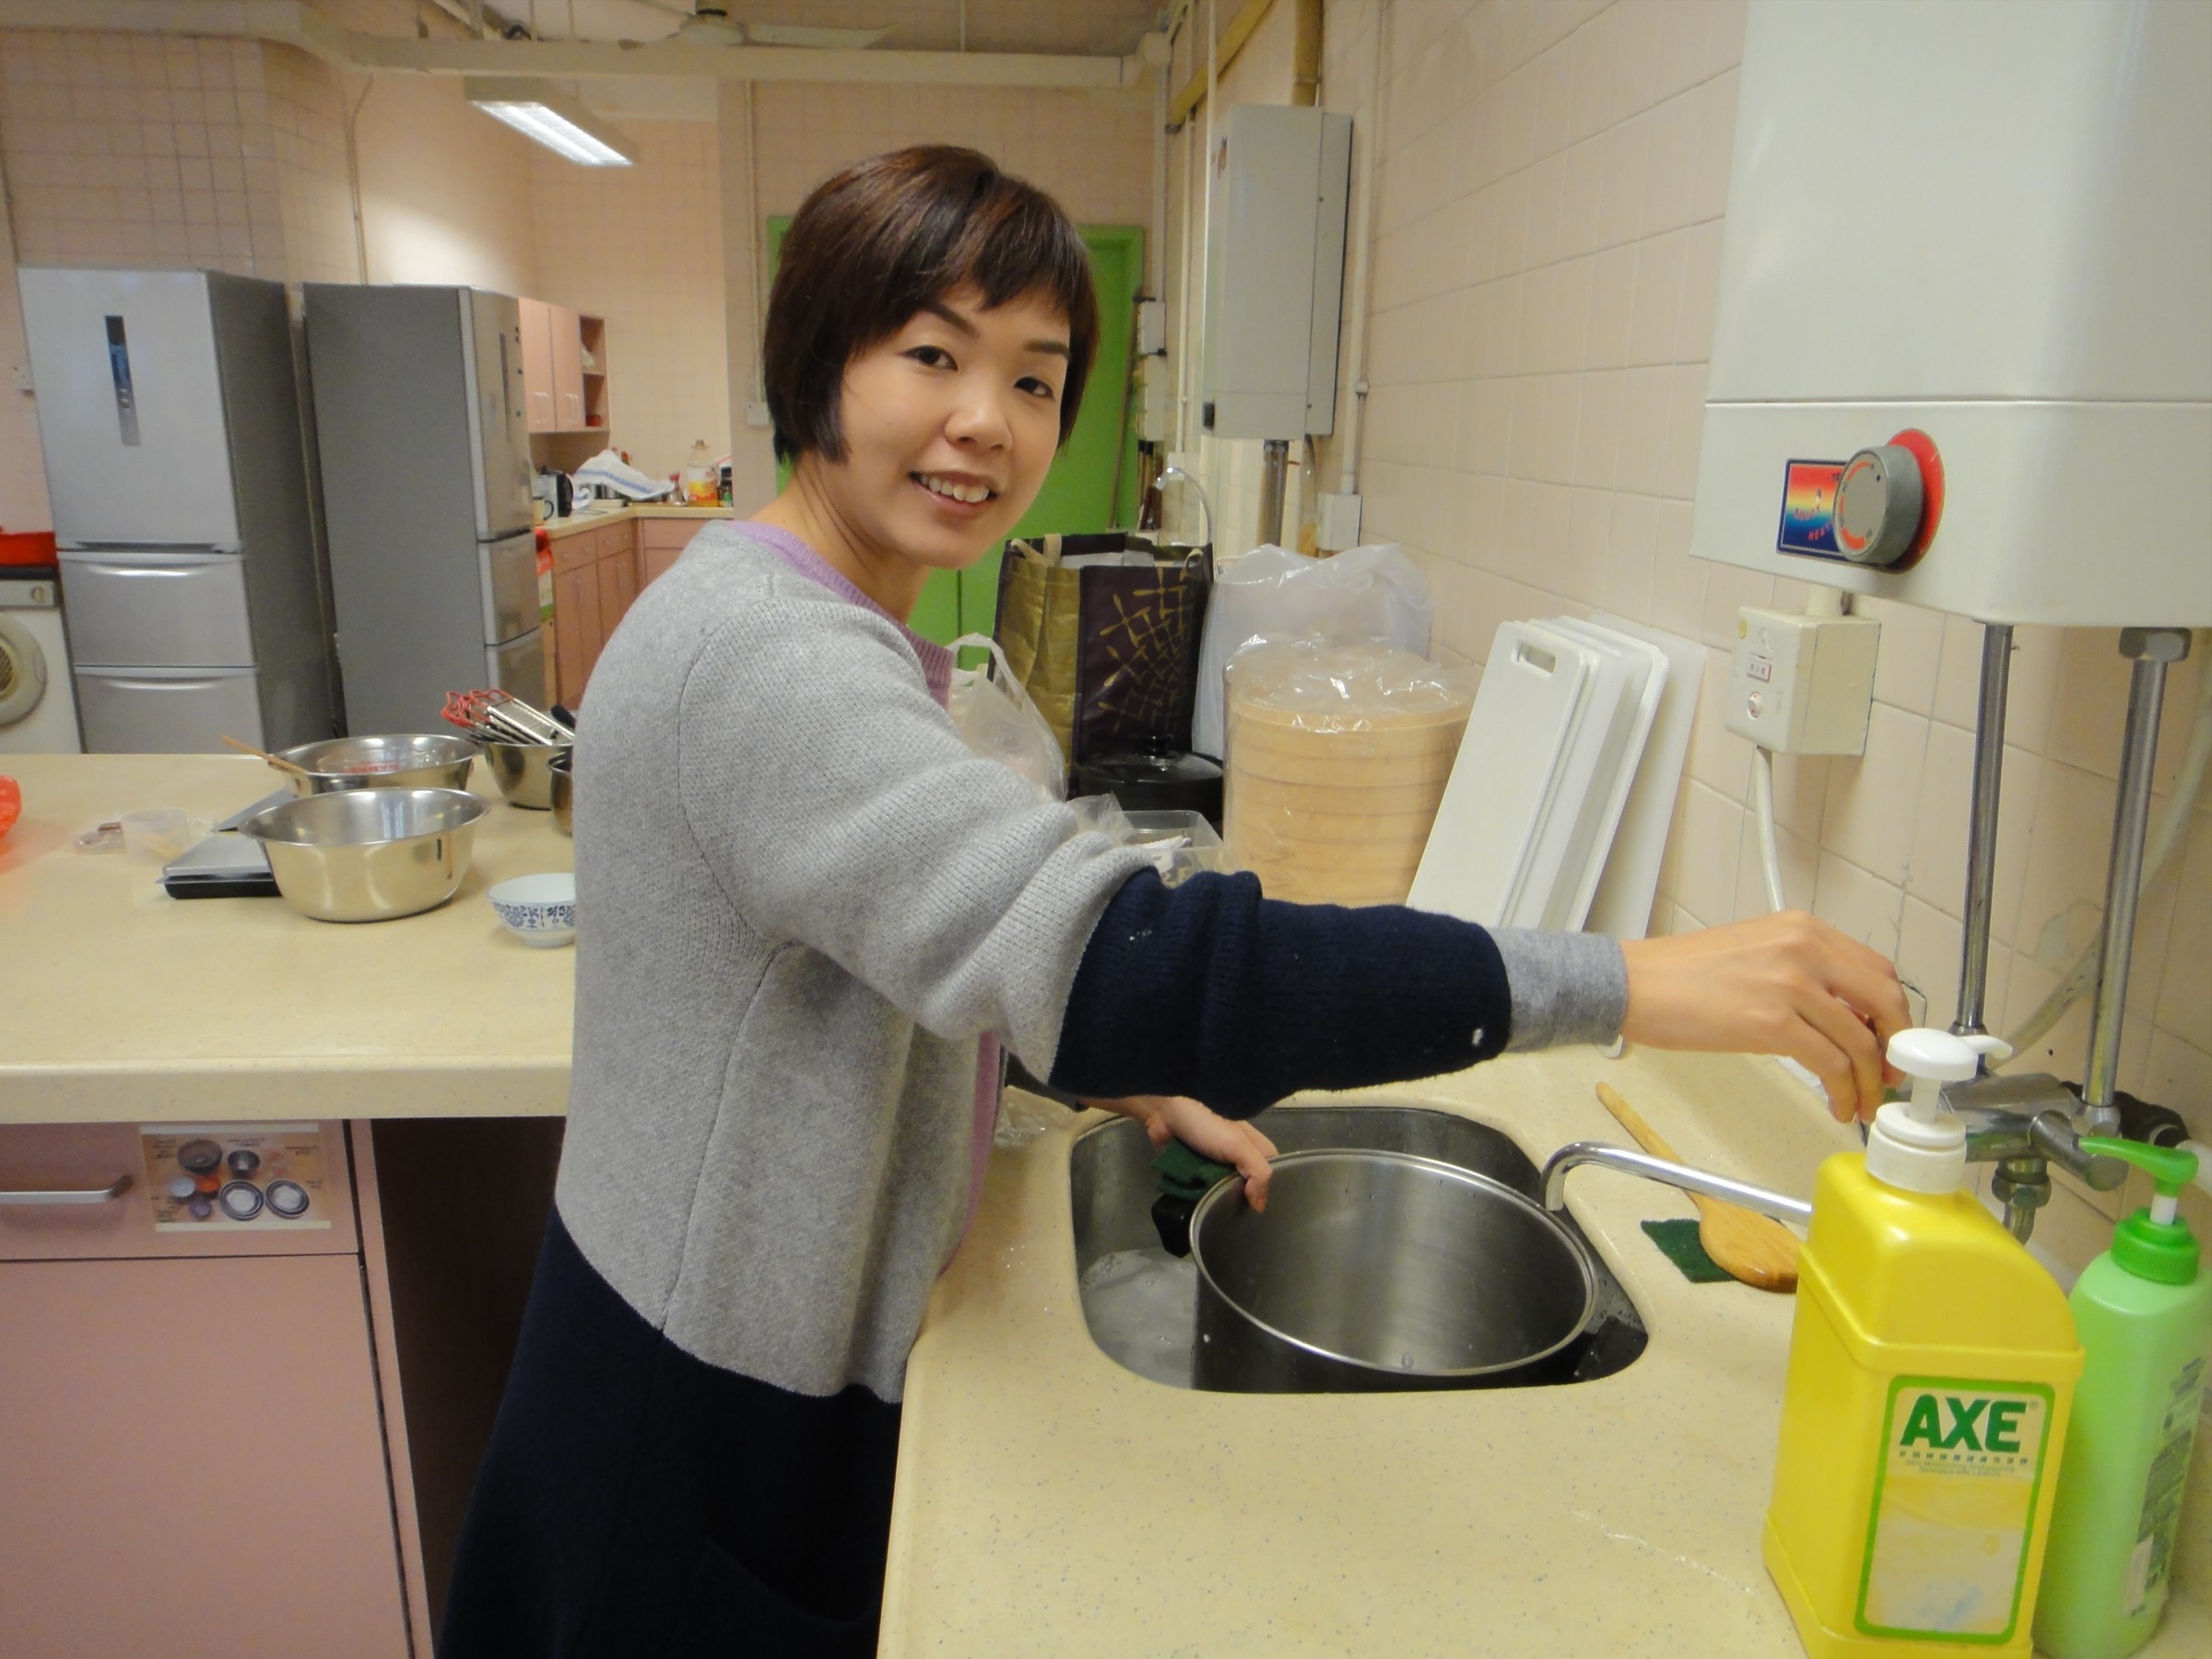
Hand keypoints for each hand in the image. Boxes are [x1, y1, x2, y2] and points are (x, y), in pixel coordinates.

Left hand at [1079, 1094, 1278, 1210]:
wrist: (1165, 1110)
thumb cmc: (1208, 1123)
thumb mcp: (1239, 1145)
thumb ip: (1258, 1174)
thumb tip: (1260, 1207)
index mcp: (1255, 1147)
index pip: (1271, 1175)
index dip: (1268, 1192)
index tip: (1262, 1213)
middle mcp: (1238, 1157)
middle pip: (1246, 1187)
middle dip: (1240, 1201)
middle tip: (1239, 1223)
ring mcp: (1215, 1164)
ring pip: (1223, 1190)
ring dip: (1219, 1202)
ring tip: (1219, 1222)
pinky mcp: (1194, 1169)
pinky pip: (1203, 1188)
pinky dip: (1201, 1196)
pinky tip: (1201, 1211)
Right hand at [1618, 911, 1909, 1124]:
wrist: (1633, 983)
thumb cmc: (1682, 975)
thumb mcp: (1757, 955)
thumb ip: (1805, 974)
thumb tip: (1845, 1019)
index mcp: (1802, 929)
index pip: (1878, 970)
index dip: (1896, 1014)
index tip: (1892, 1043)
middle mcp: (1804, 948)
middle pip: (1884, 1001)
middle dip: (1896, 1048)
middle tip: (1890, 1078)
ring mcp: (1789, 983)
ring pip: (1860, 1041)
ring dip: (1870, 1082)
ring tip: (1862, 1104)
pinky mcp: (1770, 1022)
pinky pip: (1830, 1064)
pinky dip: (1843, 1091)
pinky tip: (1836, 1103)